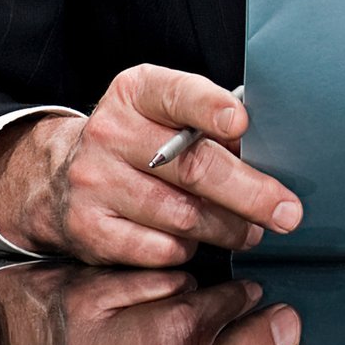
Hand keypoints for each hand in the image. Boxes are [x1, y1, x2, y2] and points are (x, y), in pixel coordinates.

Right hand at [0, 66, 305, 266]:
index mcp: (136, 93)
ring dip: (226, 229)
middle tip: (287, 213)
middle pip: (191, 166)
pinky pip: (157, 249)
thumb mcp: (162, 115)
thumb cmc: (136, 143)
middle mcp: (110, 132)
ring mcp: (95, 181)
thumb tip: (258, 155)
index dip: (209, 107)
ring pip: (181, 215)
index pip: (177, 93)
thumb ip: (204, 126)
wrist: (58, 178)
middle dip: (249, 193)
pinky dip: (187, 251)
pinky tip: (196, 244)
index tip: (241, 122)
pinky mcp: (90, 227)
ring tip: (249, 233)